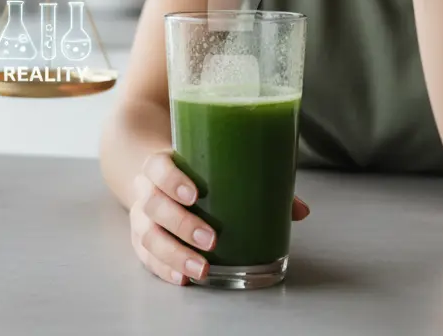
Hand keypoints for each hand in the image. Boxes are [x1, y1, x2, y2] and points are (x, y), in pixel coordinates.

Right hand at [129, 150, 310, 285]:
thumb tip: (299, 209)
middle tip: (211, 238)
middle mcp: (146, 190)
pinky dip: (164, 269)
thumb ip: (256, 183)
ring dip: (175, 253)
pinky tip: (183, 278)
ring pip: (148, 235)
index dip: (172, 180)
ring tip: (202, 268)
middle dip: (182, 224)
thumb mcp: (216, 167)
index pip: (158, 167)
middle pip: (153, 205)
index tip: (194, 194)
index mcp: (161, 165)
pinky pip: (147, 257)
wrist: (157, 177)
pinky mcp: (142, 239)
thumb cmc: (194, 173)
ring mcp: (142, 216)